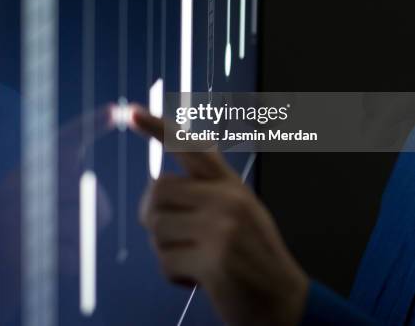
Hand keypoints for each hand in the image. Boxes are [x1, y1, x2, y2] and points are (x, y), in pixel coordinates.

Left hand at [131, 105, 308, 325]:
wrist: (284, 302)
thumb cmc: (253, 256)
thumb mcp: (240, 211)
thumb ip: (207, 192)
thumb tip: (158, 186)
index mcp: (230, 185)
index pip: (190, 147)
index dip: (157, 128)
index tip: (130, 112)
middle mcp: (227, 198)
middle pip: (157, 191)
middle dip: (154, 216)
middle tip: (170, 235)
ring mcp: (221, 227)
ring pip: (157, 226)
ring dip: (165, 249)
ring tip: (192, 258)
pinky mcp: (214, 259)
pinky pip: (166, 261)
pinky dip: (173, 275)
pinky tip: (197, 278)